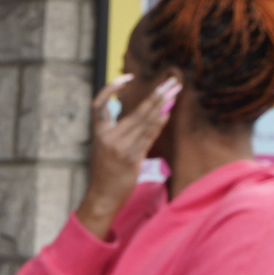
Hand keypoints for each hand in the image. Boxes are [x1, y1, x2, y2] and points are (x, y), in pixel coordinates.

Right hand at [79, 73, 178, 235]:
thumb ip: (116, 131)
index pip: (100, 104)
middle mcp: (108, 138)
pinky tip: (166, 114)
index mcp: (98, 133)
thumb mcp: (103, 148)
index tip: (128, 77)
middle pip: (136, 111)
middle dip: (156, 95)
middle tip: (170, 83)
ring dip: (162, 107)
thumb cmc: (104, 173)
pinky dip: (158, 124)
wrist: (102, 197)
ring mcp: (120, 148)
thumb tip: (140, 115)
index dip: (112, 89)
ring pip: (144, 122)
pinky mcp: (131, 159)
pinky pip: (148, 137)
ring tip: (174, 94)